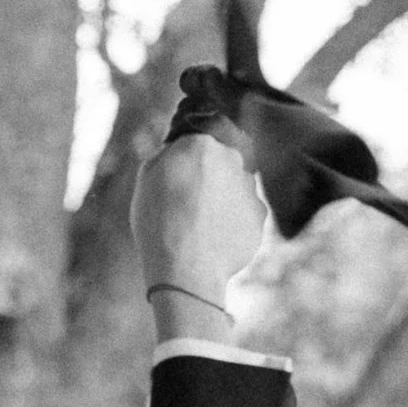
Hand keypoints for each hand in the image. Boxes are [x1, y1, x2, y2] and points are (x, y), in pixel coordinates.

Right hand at [132, 130, 270, 333]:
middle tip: (189, 199)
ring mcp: (250, 188)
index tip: (181, 170)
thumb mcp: (147, 176)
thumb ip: (168, 154)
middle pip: (221, 160)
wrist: (186, 268)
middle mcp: (233, 160)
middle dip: (208, 174)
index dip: (190, 155)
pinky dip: (233, 220)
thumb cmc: (159, 221)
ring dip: (222, 197)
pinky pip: (245, 211)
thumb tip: (179, 148)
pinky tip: (215, 235)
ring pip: (235, 185)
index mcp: (203, 144)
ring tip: (201, 223)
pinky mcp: (260, 216)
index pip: (200, 138)